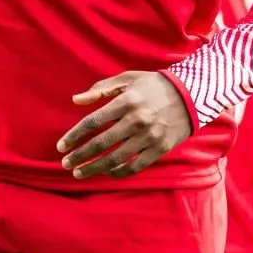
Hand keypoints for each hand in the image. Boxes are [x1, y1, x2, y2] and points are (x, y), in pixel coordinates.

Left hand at [56, 71, 192, 178]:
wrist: (191, 94)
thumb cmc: (153, 84)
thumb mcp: (127, 79)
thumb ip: (100, 89)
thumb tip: (75, 100)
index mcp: (126, 101)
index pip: (93, 122)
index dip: (74, 135)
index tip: (61, 145)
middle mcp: (136, 120)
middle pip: (101, 143)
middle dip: (80, 155)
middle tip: (65, 163)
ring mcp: (149, 137)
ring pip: (116, 159)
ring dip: (95, 168)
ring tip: (80, 172)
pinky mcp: (160, 149)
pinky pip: (135, 166)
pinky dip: (119, 172)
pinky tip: (106, 174)